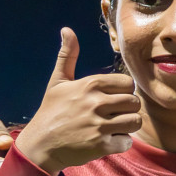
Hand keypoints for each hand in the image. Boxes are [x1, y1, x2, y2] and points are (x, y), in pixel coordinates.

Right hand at [11, 27, 140, 175]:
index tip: (112, 99)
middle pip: (135, 102)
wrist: (40, 145)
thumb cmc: (51, 111)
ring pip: (135, 121)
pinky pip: (127, 142)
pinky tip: (107, 141)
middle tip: (114, 115)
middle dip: (127, 109)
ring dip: (127, 126)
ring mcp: (99, 125)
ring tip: (113, 127)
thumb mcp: (58, 82)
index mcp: (90, 84)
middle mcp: (96, 103)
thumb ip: (67, 56)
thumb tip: (67, 29)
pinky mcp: (100, 145)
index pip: (128, 83)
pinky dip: (120, 143)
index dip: (124, 92)